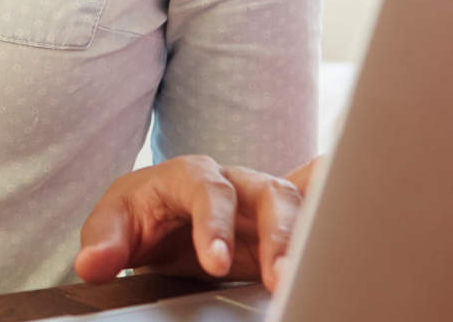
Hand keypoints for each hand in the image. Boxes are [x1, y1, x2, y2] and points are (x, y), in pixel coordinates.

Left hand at [73, 155, 323, 291]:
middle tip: (280, 277)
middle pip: (267, 192)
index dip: (214, 226)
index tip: (215, 264)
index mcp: (190, 175)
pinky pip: (318, 200)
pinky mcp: (281, 221)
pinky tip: (361, 216)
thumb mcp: (112, 226)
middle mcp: (234, 180)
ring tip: (305, 278)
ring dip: (306, 239)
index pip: (208, 192)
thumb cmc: (138, 215)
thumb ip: (103, 243)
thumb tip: (91, 265)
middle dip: (277, 234)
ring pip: (298, 204)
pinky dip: (338, 202)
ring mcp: (262, 199)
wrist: (157, 217)